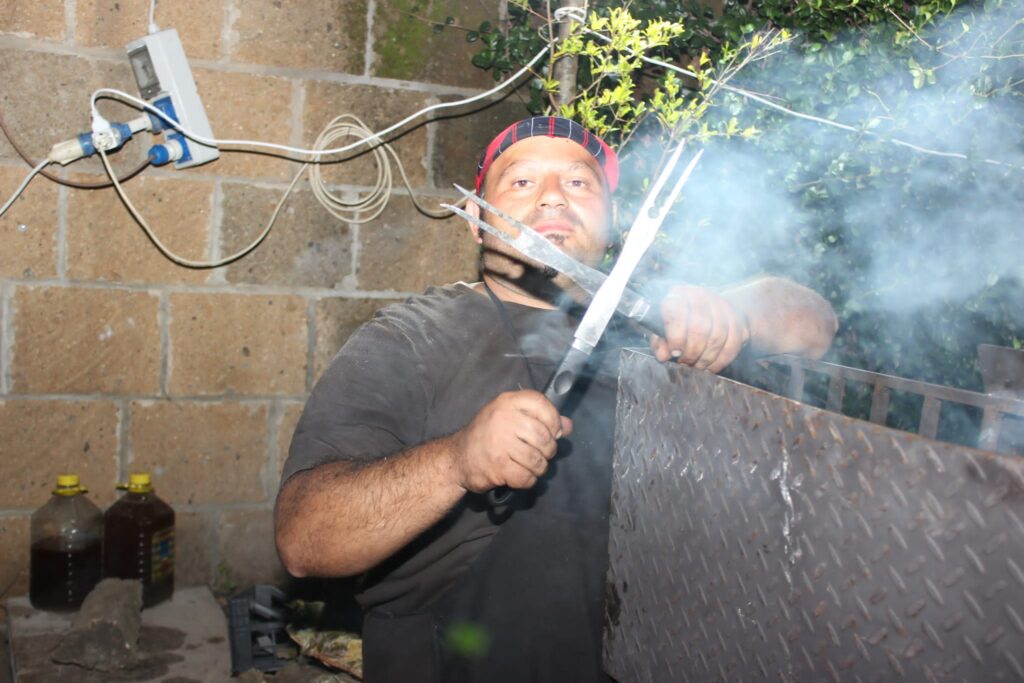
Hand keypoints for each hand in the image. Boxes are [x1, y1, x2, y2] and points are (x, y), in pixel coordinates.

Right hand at [449, 390, 572, 492]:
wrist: (458, 458)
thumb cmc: (488, 435)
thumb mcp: (511, 418)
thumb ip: (541, 419)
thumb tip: (568, 426)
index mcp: (507, 402)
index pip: (542, 404)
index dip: (553, 420)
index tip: (552, 432)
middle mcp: (503, 418)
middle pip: (544, 436)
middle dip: (548, 450)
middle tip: (540, 453)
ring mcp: (500, 442)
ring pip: (538, 459)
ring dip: (539, 467)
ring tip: (529, 466)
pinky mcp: (497, 466)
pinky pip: (527, 477)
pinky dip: (528, 480)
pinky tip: (520, 475)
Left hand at [649, 285, 749, 373]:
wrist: (707, 308)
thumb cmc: (679, 320)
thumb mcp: (663, 328)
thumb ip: (659, 342)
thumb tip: (663, 356)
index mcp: (678, 295)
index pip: (677, 314)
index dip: (676, 337)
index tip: (675, 353)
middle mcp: (701, 295)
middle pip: (700, 329)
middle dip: (692, 352)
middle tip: (685, 362)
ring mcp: (721, 305)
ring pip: (717, 338)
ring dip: (706, 358)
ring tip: (697, 365)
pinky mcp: (737, 317)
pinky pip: (733, 343)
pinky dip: (721, 360)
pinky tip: (711, 366)